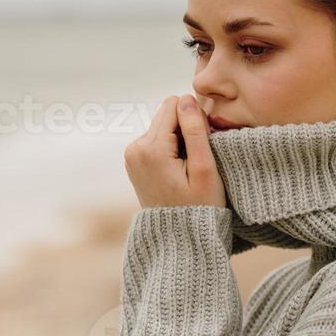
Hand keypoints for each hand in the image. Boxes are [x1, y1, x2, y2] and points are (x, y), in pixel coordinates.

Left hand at [124, 94, 226, 209]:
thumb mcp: (204, 169)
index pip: (175, 106)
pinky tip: (178, 170)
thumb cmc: (198, 206)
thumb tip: (186, 98)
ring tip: (187, 168)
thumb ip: (195, 131)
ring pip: (162, 126)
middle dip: (185, 129)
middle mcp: (134, 148)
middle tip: (195, 160)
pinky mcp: (134, 160)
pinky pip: (156, 139)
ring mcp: (131, 155)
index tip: (202, 147)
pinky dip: (170, 148)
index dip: (195, 120)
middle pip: (166, 114)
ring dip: (178, 140)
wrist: (178, 237)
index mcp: (150, 149)